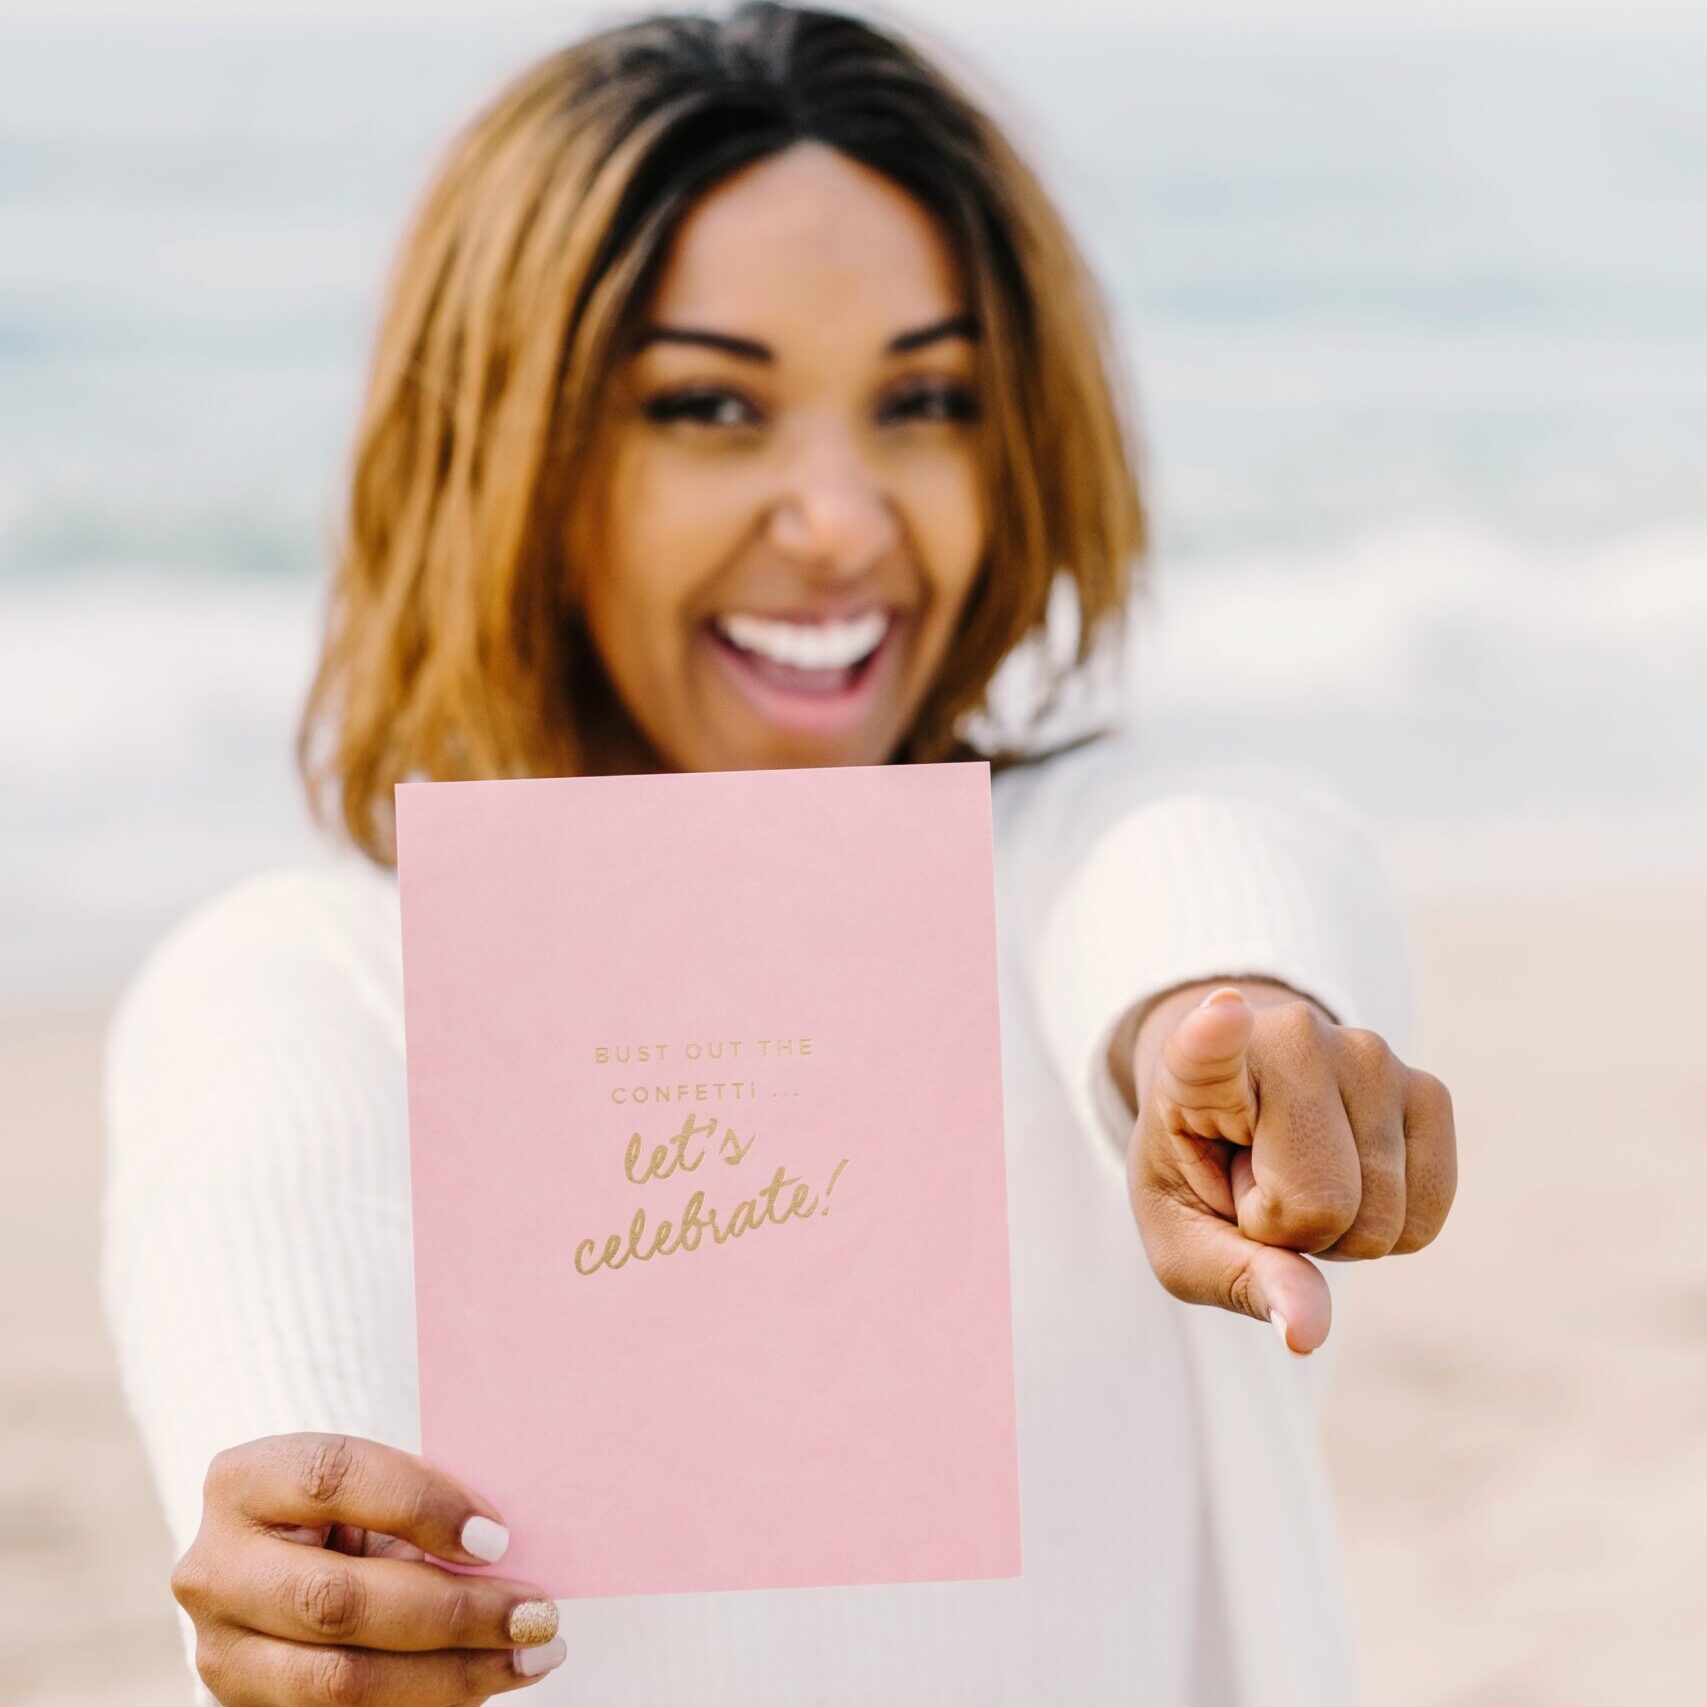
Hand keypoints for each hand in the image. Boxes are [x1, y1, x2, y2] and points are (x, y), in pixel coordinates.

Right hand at [172, 1432, 566, 1704]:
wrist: (279, 1564)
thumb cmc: (348, 1509)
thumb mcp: (368, 1486)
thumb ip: (421, 1502)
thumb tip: (511, 1545)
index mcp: (244, 1480)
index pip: (332, 1478)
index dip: (419, 1504)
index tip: (497, 1536)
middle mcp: (215, 1569)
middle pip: (337, 1600)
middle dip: (452, 1612)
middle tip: (537, 1613)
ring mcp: (222, 1652)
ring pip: (341, 1680)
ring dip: (451, 1674)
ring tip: (532, 1656)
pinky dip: (430, 1701)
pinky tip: (488, 1681)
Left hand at [1127, 985, 1456, 1352]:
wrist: (1247, 1108)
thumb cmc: (1203, 1174)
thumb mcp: (1183, 1240)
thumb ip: (1239, 1281)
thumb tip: (1308, 1331)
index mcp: (1197, 1068)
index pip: (1207, 1049)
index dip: (1214, 1040)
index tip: (1224, 1012)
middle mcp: (1291, 1041)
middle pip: (1325, 1203)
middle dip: (1293, 1232)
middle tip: (1259, 1187)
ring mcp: (1369, 1054)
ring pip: (1384, 1218)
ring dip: (1342, 1227)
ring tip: (1300, 1174)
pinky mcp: (1428, 1086)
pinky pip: (1429, 1218)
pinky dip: (1391, 1228)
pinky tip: (1349, 1176)